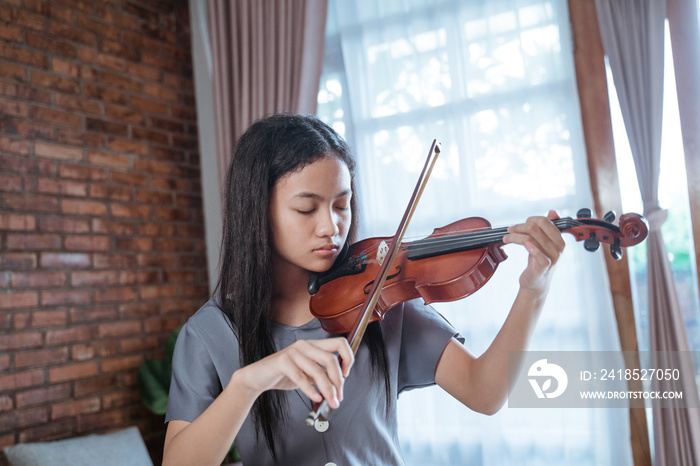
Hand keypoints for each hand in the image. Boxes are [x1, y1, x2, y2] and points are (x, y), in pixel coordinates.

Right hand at [232, 337, 353, 407]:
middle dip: (338, 380)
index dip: (348, 358)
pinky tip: (315, 398)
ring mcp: (293, 352)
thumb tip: (338, 388)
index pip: (339, 343)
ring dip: (327, 389)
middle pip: (331, 359)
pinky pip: (301, 377)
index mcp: (313, 345)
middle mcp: (305, 345)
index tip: (346, 375)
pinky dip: (311, 390)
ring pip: (318, 370)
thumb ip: (321, 376)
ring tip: (330, 401)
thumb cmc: (283, 375)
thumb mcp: (307, 374)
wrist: (258, 377)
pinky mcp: (283, 361)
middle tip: (338, 396)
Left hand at [503, 210, 564, 295]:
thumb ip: (547, 228)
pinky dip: (528, 247)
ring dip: (515, 236)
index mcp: (559, 239)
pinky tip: (521, 245)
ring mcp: (553, 257)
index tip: (520, 224)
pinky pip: (537, 254)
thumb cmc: (538, 262)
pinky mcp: (544, 266)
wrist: (536, 284)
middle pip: (536, 228)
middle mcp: (559, 247)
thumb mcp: (543, 243)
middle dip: (519, 226)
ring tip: (506, 238)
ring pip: (530, 238)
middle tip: (510, 230)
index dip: (530, 220)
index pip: (545, 221)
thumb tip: (552, 212)